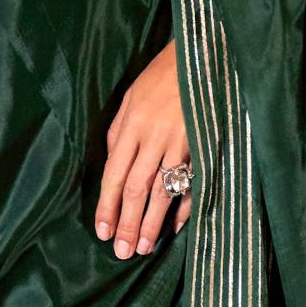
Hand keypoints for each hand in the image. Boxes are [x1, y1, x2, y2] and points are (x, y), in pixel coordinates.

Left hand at [95, 39, 192, 259]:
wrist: (201, 55)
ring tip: (143, 247)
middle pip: (136, 189)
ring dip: (152, 222)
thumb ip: (118, 133)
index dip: (106, 206)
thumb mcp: (130, 97)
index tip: (101, 232)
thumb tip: (112, 165)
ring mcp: (181, 143)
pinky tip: (176, 227)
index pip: (114, 174)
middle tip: (121, 252)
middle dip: (126, 223)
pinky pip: (192, 182)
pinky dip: (185, 206)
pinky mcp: (204, 145)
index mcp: (132, 125)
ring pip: (163, 191)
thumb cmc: (161, 76)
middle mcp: (154, 137)